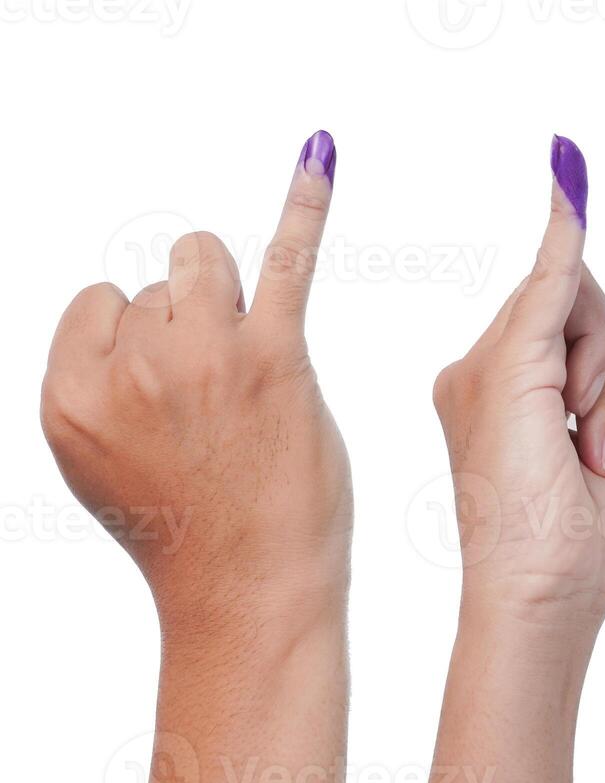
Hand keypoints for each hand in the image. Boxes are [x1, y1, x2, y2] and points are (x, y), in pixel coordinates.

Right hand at [41, 130, 349, 627]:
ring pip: (203, 260)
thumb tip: (115, 312)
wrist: (249, 589)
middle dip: (188, 321)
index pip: (100, 302)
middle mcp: (130, 367)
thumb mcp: (100, 457)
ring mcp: (202, 356)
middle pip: (156, 281)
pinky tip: (318, 154)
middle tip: (218, 398)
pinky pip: (284, 257)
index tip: (172, 399)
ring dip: (226, 297)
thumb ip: (96, 383)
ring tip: (246, 368)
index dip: (143, 340)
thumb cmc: (188, 527)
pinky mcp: (275, 357)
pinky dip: (304, 201)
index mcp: (69, 393)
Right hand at [431, 136, 604, 624]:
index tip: (575, 185)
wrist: (544, 599)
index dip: (593, 311)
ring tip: (592, 453)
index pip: (570, 327)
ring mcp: (486, 365)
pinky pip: (556, 280)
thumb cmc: (586, 551)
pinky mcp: (506, 363)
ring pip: (582, 307)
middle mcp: (485, 372)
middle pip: (581, 311)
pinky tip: (571, 177)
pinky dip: (569, 230)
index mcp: (512, 399)